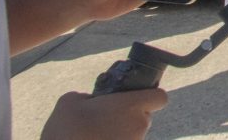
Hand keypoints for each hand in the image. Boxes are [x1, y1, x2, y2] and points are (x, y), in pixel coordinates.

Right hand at [42, 88, 167, 139]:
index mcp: (132, 105)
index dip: (150, 95)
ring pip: (134, 133)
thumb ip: (88, 96)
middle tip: (105, 117)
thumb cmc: (67, 128)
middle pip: (144, 116)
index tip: (134, 97)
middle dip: (128, 116)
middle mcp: (140, 125)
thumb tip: (90, 101)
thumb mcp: (71, 101)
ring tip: (95, 133)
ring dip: (120, 131)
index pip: (160, 97)